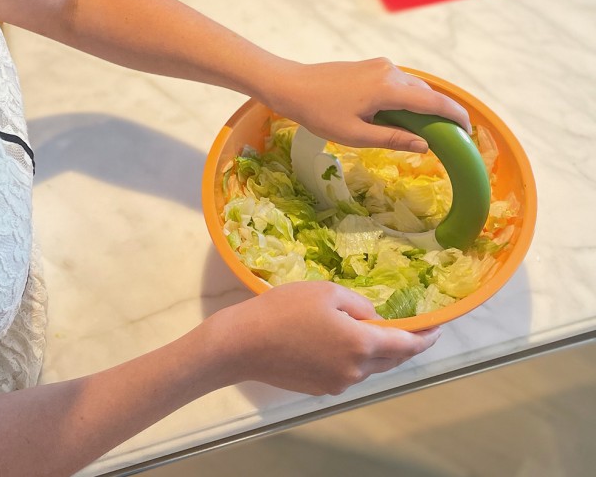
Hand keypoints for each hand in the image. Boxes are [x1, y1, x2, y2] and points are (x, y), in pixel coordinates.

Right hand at [209, 281, 440, 395]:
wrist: (243, 344)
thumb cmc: (284, 310)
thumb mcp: (326, 292)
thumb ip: (359, 305)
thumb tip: (375, 318)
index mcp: (361, 344)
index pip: (406, 345)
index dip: (426, 338)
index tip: (439, 328)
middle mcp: (355, 370)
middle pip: (391, 360)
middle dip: (404, 345)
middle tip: (412, 328)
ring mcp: (337, 384)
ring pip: (368, 367)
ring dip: (376, 352)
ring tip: (371, 331)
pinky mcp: (320, 389)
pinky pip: (348, 372)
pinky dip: (354, 359)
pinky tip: (339, 342)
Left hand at [266, 57, 471, 151]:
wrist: (293, 85)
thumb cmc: (320, 113)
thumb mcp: (356, 134)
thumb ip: (393, 138)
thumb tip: (426, 145)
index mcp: (388, 88)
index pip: (434, 102)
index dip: (455, 116)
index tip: (469, 131)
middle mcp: (390, 71)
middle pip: (426, 93)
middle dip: (441, 113)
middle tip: (449, 137)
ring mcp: (380, 65)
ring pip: (413, 87)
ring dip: (423, 106)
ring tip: (427, 130)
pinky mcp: (372, 65)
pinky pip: (399, 82)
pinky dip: (408, 98)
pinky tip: (402, 115)